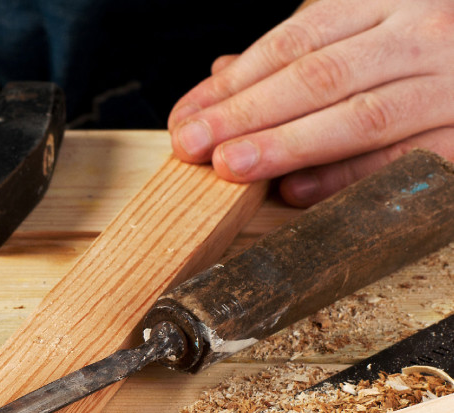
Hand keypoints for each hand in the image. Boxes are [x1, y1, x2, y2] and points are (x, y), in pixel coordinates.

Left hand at [168, 0, 453, 205]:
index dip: (236, 81)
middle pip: (320, 75)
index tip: (188, 114)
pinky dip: (348, 177)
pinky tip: (298, 190)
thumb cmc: (436, 45)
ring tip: (231, 166)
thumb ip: (305, 49)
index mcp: (392, 0)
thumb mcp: (374, 24)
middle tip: (193, 143)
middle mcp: (426, 34)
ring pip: (361, 115)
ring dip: (288, 145)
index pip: (297, 40)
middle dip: (246, 113)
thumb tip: (223, 75)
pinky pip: (405, 159)